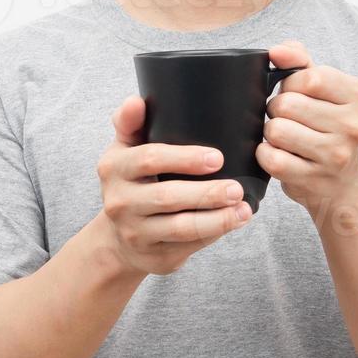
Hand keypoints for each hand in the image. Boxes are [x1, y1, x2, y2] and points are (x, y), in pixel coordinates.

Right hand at [96, 95, 253, 276]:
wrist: (118, 237)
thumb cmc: (132, 181)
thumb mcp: (124, 149)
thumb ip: (130, 122)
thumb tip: (137, 100)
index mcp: (114, 168)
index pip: (149, 159)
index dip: (184, 158)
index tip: (217, 158)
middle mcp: (120, 202)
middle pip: (167, 197)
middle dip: (206, 193)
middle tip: (237, 188)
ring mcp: (136, 233)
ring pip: (181, 228)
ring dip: (217, 219)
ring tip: (244, 210)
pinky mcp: (155, 257)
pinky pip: (188, 246)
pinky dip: (214, 234)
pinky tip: (234, 222)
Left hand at [257, 40, 357, 214]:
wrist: (341, 186)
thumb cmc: (328, 129)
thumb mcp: (324, 90)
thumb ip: (300, 61)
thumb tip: (276, 51)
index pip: (308, 77)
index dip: (289, 84)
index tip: (295, 95)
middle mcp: (353, 125)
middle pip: (286, 104)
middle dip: (277, 110)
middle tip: (290, 120)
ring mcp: (335, 155)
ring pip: (276, 130)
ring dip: (271, 133)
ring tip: (285, 138)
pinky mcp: (314, 179)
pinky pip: (271, 158)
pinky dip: (265, 154)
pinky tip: (278, 155)